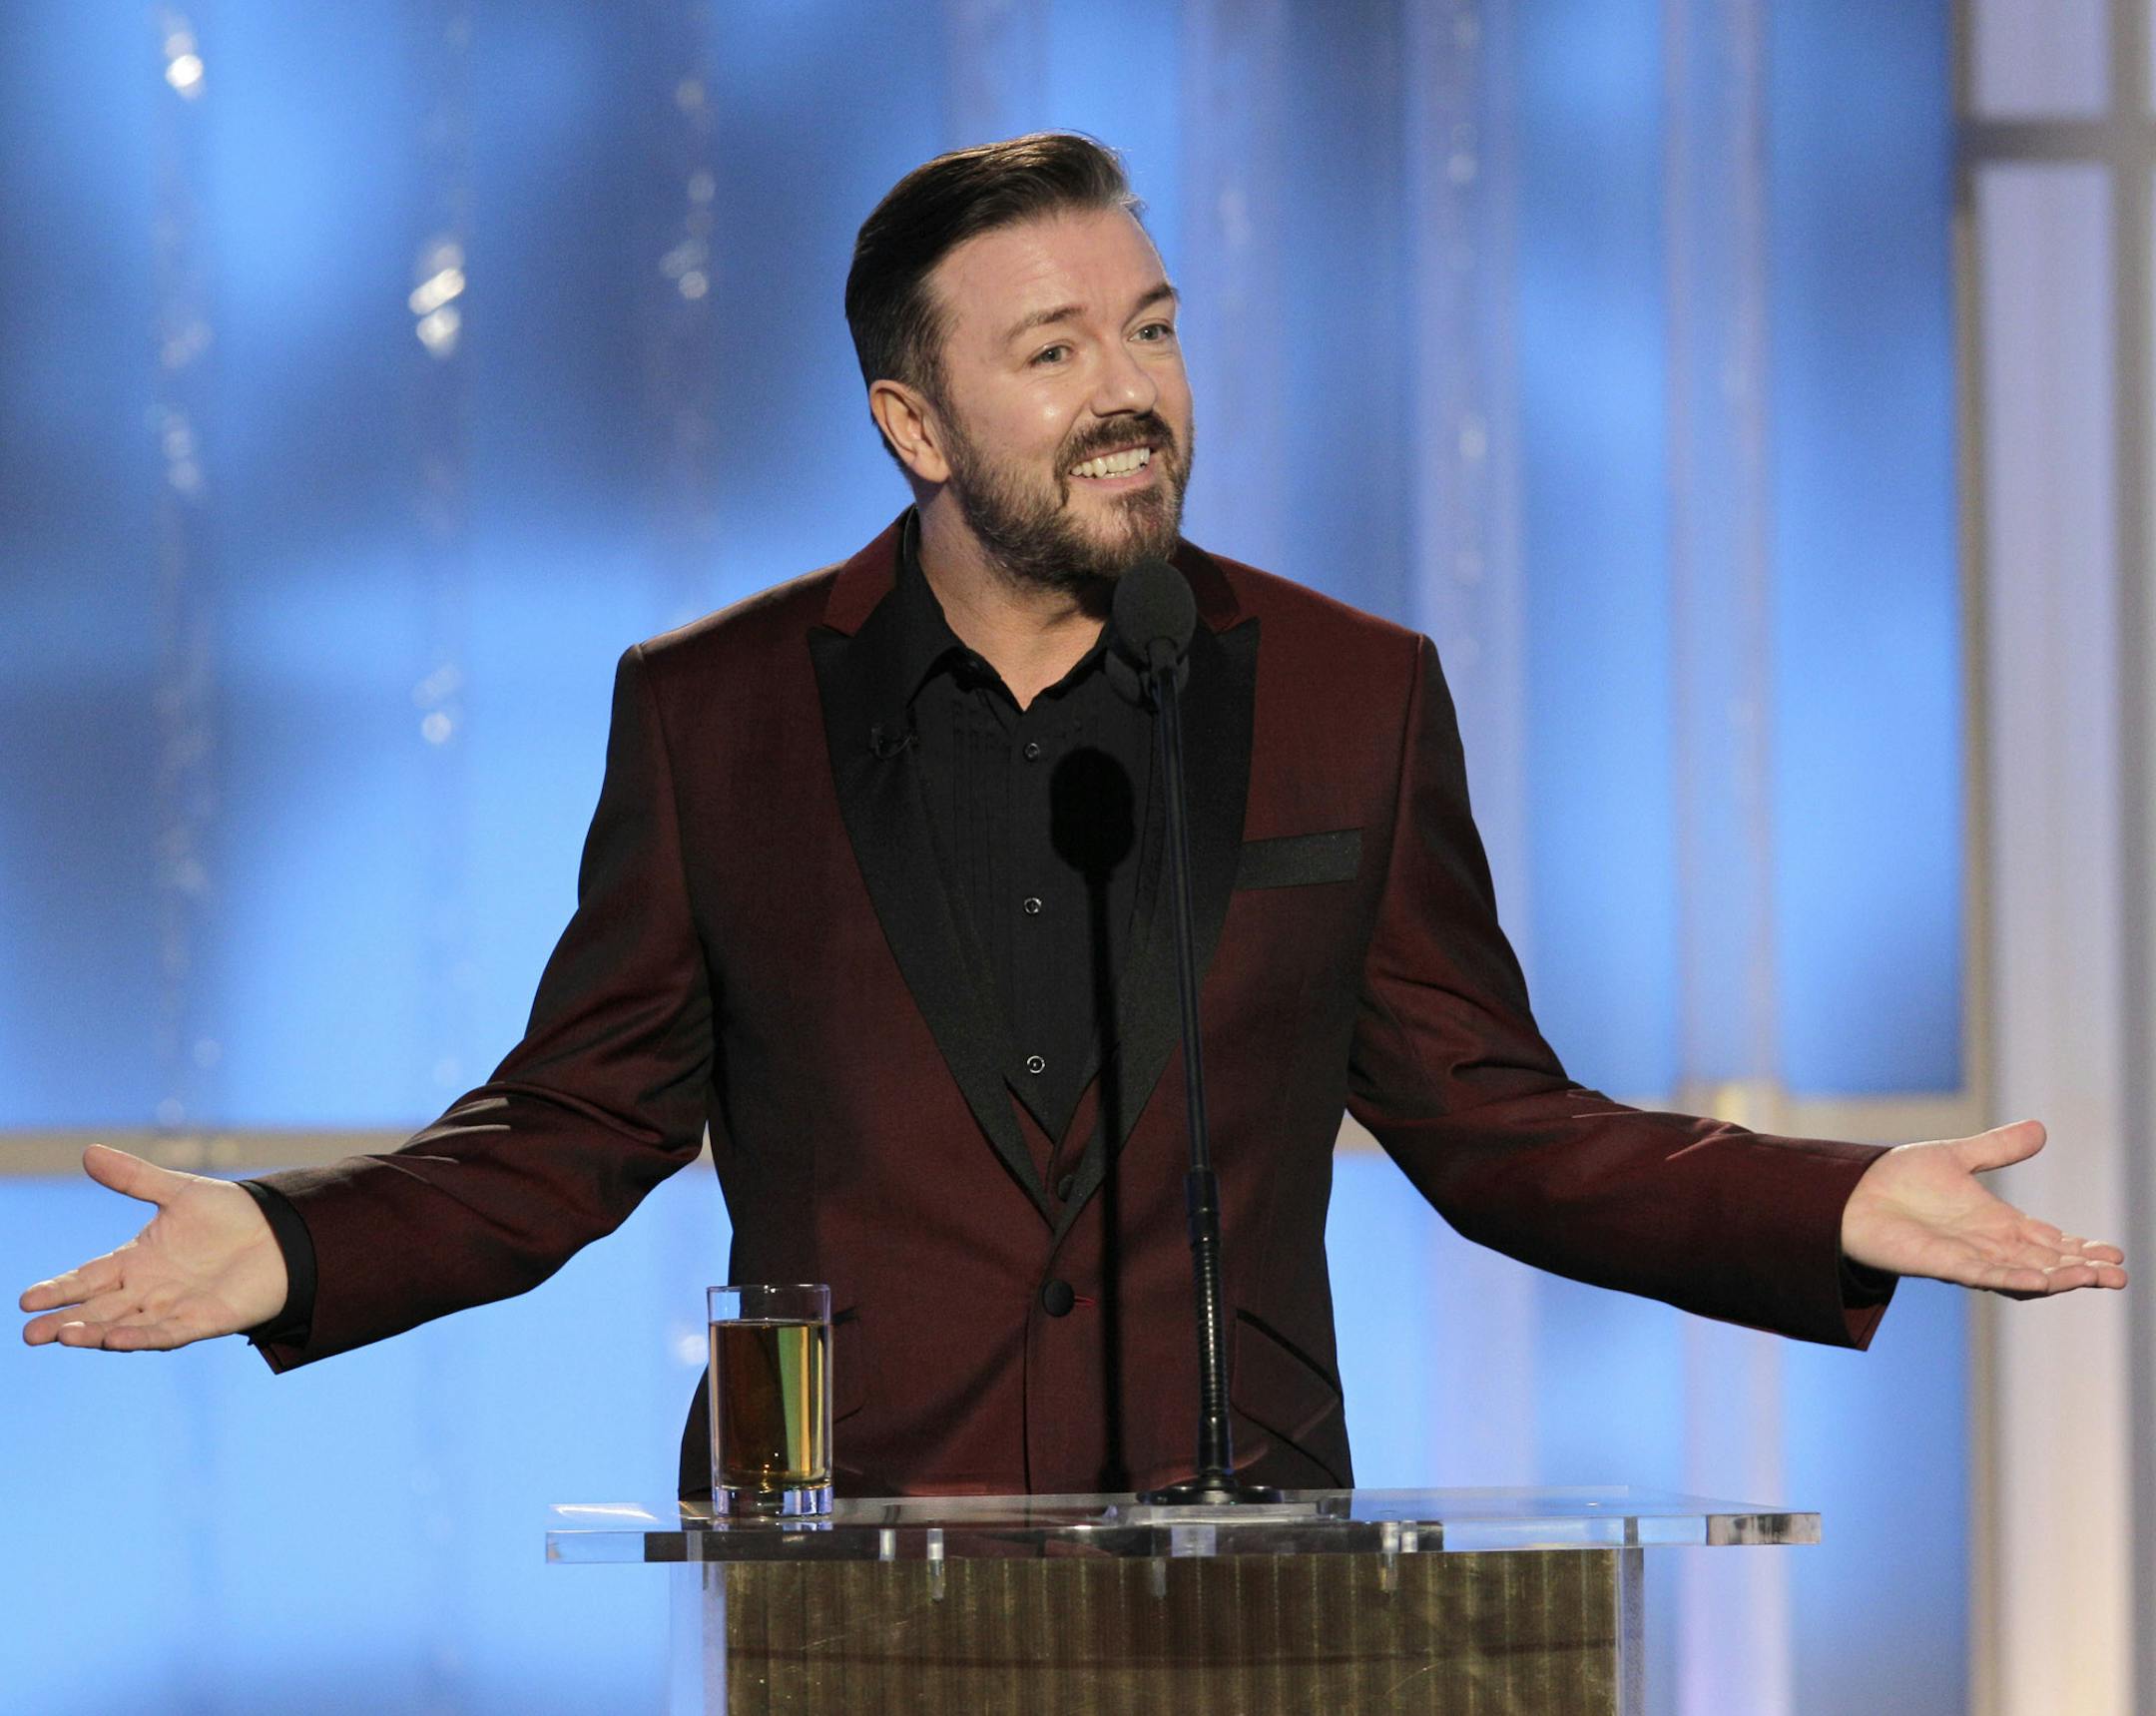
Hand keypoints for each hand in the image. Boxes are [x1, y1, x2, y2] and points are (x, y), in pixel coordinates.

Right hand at [18, 1143, 288, 1349]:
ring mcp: (174, 1308)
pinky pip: (167, 1332)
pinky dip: (141, 1337)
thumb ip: (134, 1178)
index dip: (59, 1290)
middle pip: (98, 1309)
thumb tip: (88, 1151)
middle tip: (30, 1334)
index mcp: (137, 1261)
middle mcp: (149, 1290)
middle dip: (65, 1321)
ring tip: (65, 1336)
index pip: (88, 1278)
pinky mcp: (204, 1320)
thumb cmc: (230, 1214)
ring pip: (125, 1325)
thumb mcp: (178, 1191)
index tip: (26, 1300)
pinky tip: (115, 1340)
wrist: (282, 1232)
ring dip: (96, 1332)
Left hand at [1840, 1120, 2128, 1295]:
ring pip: (2022, 1274)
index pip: (2047, 1241)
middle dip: (2082, 1270)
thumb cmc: (1897, 1180)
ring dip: (2058, 1278)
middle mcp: (1986, 1245)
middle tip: (2120, 1275)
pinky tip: (2041, 1280)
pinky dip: (2013, 1278)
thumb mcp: (1957, 1158)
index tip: (2115, 1253)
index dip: (2080, 1249)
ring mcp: (1965, 1257)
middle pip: (2045, 1262)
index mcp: (1994, 1223)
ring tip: (2094, 1279)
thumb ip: (1998, 1149)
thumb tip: (2041, 1129)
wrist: (1850, 1193)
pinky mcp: (1940, 1264)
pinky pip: (1983, 1275)